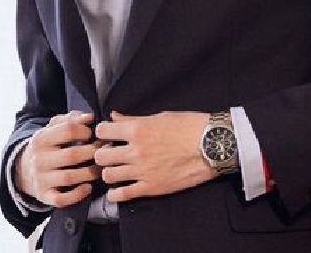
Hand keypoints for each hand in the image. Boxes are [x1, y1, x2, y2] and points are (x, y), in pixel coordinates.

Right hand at [15, 111, 100, 207]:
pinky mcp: (44, 196)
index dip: (85, 131)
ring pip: (69, 177)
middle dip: (92, 153)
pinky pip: (62, 199)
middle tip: (103, 151)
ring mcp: (41, 179)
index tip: (93, 135)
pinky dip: (77, 194)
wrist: (23, 170)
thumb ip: (71, 119)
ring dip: (89, 173)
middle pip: (72, 155)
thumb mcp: (53, 128)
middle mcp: (39, 159)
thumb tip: (90, 117)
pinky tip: (88, 187)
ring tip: (99, 168)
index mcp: (42, 138)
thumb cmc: (47, 145)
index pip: (68, 130)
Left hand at [94, 111, 213, 202]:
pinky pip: (123, 195)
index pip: (103, 131)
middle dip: (102, 153)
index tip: (107, 134)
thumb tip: (114, 116)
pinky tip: (119, 189)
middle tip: (110, 153)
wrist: (209, 145)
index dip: (102, 132)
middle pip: (100, 156)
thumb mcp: (159, 116)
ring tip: (117, 169)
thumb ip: (133, 119)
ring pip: (108, 176)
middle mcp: (136, 151)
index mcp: (137, 129)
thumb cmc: (187, 126)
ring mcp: (142, 171)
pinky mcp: (151, 187)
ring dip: (109, 172)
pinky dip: (116, 194)